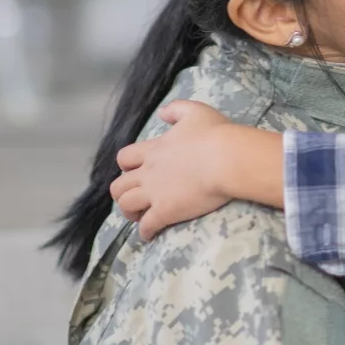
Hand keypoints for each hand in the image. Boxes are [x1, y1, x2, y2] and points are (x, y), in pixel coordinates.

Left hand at [111, 100, 232, 239]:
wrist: (226, 159)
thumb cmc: (214, 134)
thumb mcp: (195, 111)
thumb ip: (175, 109)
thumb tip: (161, 113)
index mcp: (153, 150)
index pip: (125, 158)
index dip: (126, 166)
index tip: (134, 171)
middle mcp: (148, 172)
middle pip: (118, 186)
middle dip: (122, 193)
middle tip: (135, 197)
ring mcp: (155, 193)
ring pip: (126, 206)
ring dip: (129, 213)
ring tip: (140, 217)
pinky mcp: (165, 212)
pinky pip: (147, 226)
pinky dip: (146, 232)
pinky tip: (151, 235)